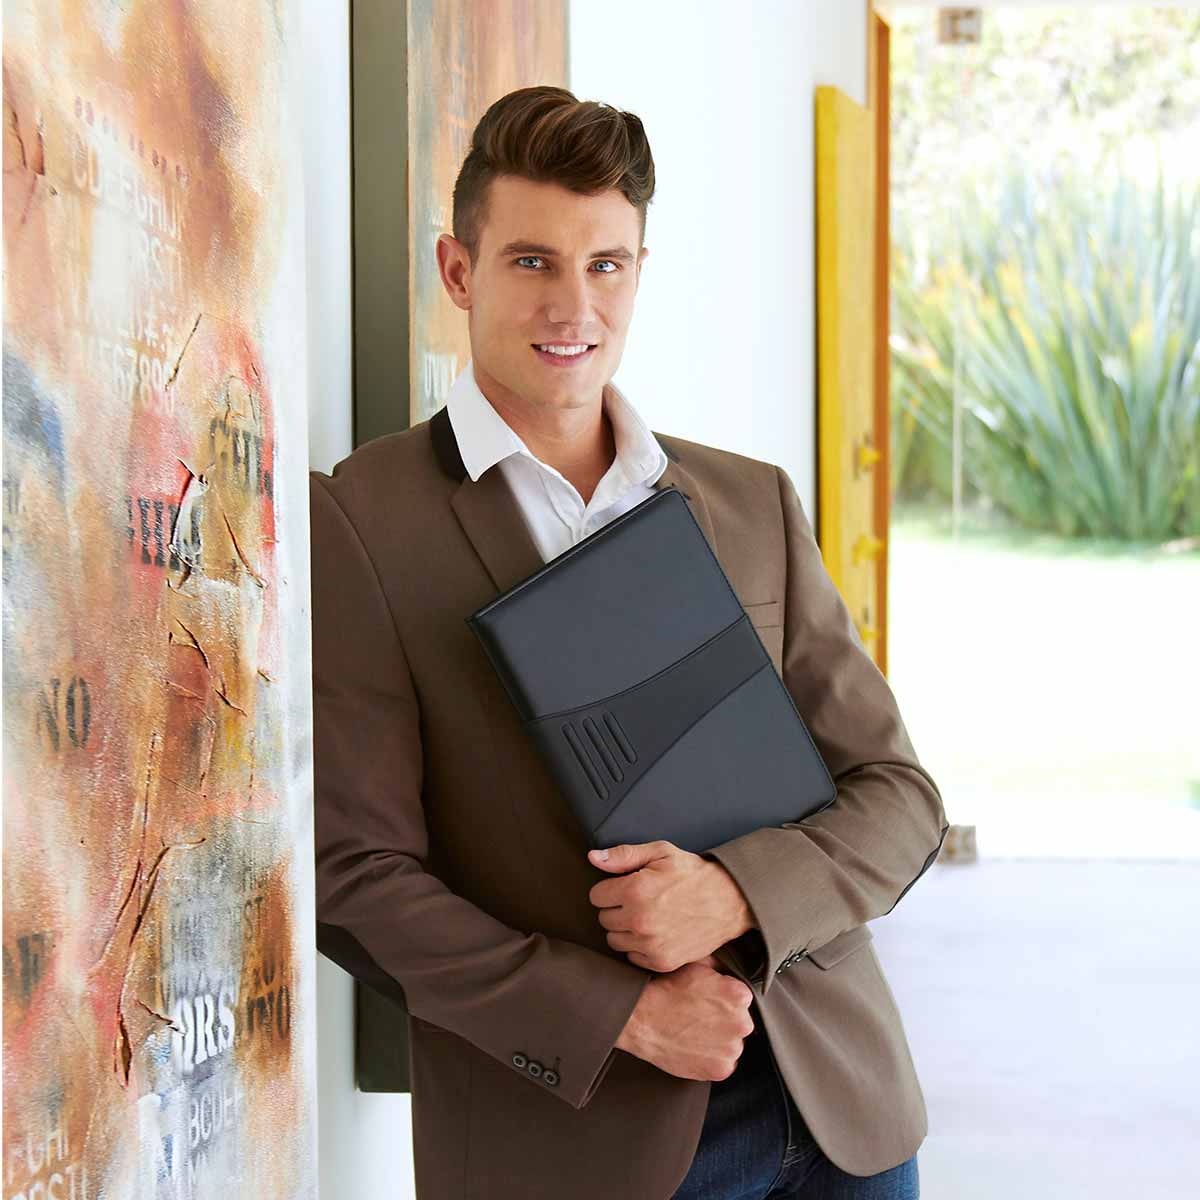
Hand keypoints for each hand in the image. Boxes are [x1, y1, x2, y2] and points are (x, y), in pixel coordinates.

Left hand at [587, 840, 753, 973]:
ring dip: (625, 929)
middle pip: (603, 919)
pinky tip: (655, 932)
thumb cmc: (693, 875)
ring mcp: (650, 944)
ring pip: (614, 940)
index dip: (610, 888)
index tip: (625, 886)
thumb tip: (593, 858)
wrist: (729, 901)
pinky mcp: (661, 962)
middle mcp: (639, 920)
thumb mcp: (661, 853)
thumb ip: (623, 855)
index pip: (596, 896)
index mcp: (635, 891)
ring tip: (646, 915)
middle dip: (617, 908)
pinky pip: (631, 957)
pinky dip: (639, 946)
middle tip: (639, 900)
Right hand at [615, 956, 754, 1079]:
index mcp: (739, 995)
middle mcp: (741, 1023)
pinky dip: (712, 1059)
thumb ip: (721, 967)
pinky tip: (695, 1047)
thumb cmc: (666, 991)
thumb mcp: (697, 965)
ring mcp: (731, 1049)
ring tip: (696, 1033)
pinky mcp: (720, 1069)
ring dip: (719, 1041)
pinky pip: (723, 1064)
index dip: (725, 1000)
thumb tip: (730, 968)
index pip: (742, 999)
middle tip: (701, 1018)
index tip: (711, 1003)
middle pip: (740, 1022)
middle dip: (725, 1021)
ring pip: (732, 1045)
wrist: (642, 1019)